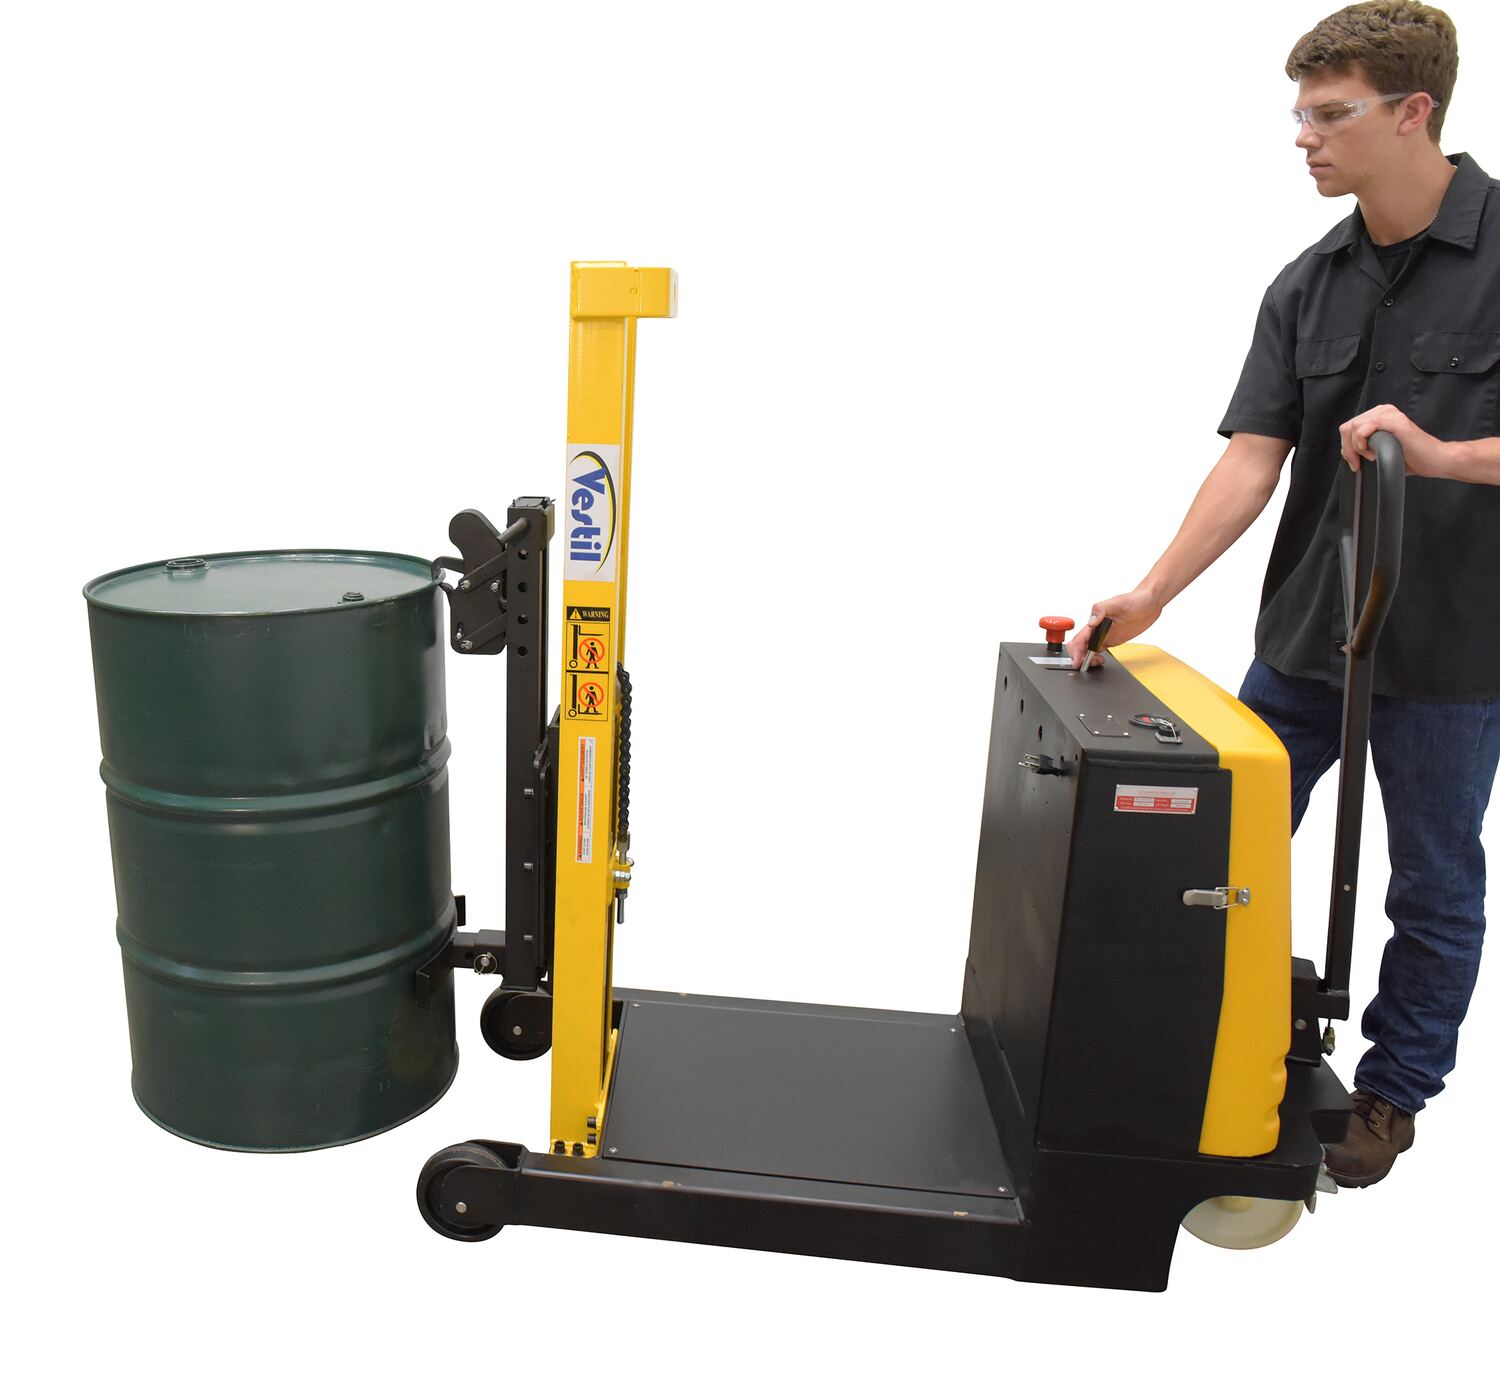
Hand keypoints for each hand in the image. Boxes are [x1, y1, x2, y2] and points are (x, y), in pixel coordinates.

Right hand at [1067, 588, 1163, 667]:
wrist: (1150, 603)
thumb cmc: (1135, 600)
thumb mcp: (1118, 602)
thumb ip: (1100, 610)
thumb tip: (1090, 623)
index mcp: (1096, 620)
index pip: (1080, 638)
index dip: (1076, 651)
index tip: (1077, 661)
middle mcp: (1098, 628)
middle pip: (1080, 645)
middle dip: (1078, 656)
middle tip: (1086, 664)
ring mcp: (1104, 635)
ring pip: (1087, 649)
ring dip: (1086, 658)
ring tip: (1097, 662)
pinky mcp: (1111, 639)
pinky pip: (1098, 650)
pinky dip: (1094, 658)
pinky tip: (1100, 660)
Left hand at [1339, 404, 1456, 477]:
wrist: (1434, 460)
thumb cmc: (1412, 458)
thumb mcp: (1381, 451)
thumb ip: (1364, 446)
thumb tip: (1346, 453)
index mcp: (1380, 416)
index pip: (1349, 427)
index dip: (1346, 447)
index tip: (1354, 463)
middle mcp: (1384, 411)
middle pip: (1348, 427)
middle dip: (1348, 449)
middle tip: (1358, 463)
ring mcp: (1390, 415)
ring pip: (1354, 427)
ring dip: (1356, 447)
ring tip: (1371, 457)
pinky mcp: (1396, 422)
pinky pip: (1366, 427)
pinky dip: (1363, 443)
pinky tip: (1373, 453)